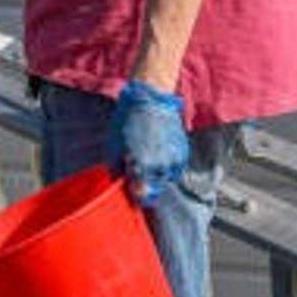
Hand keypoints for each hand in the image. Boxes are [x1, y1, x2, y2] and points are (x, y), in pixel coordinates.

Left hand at [106, 80, 188, 206]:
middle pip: (154, 189)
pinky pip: (175, 170)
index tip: (134, 193)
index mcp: (141, 164)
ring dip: (157, 175)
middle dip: (146, 184)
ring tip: (149, 157)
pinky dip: (168, 166)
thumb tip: (121, 185)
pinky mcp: (182, 153)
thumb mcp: (113, 147)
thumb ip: (117, 171)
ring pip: (165, 179)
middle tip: (139, 169)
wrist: (150, 100)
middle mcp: (160, 165)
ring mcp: (173, 159)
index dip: (137, 196)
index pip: (142, 196)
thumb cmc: (127, 122)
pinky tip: (159, 152)